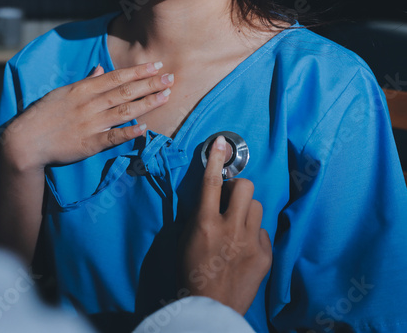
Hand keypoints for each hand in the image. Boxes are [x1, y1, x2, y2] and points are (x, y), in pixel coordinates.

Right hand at [3, 62, 173, 170]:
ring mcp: (90, 124)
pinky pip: (112, 138)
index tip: (156, 66)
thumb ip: (85, 82)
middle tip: (170, 78)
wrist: (26, 140)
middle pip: (124, 92)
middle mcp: (89, 104)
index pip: (115, 77)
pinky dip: (128, 133)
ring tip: (165, 96)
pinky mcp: (89, 144)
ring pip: (123, 111)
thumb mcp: (62, 92)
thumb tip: (100, 70)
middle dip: (149, 84)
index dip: (137, 72)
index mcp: (83, 90)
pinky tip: (144, 128)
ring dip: (146, 103)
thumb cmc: (43, 115)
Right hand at [178, 136, 271, 314]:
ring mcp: (250, 242)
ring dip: (247, 211)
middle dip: (238, 188)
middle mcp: (230, 229)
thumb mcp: (184, 242)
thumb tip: (209, 199)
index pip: (211, 182)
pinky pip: (263, 231)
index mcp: (205, 224)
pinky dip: (253, 235)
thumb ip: (197, 217)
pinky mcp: (265, 255)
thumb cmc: (190, 274)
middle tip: (230, 200)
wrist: (209, 307)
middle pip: (245, 187)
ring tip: (238, 227)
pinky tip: (244, 249)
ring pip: (258, 206)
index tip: (222, 143)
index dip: (216, 159)